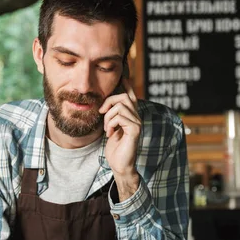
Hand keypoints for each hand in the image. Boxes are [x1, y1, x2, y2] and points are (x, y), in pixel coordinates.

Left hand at [99, 77, 140, 200]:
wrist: (119, 164)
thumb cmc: (114, 147)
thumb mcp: (110, 127)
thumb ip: (111, 115)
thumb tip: (104, 104)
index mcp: (131, 115)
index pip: (130, 95)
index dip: (126, 84)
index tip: (122, 75)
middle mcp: (137, 116)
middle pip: (124, 97)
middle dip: (109, 102)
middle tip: (102, 112)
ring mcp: (137, 123)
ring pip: (120, 106)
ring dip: (108, 117)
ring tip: (107, 128)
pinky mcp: (135, 130)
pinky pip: (120, 117)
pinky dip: (111, 124)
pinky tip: (110, 133)